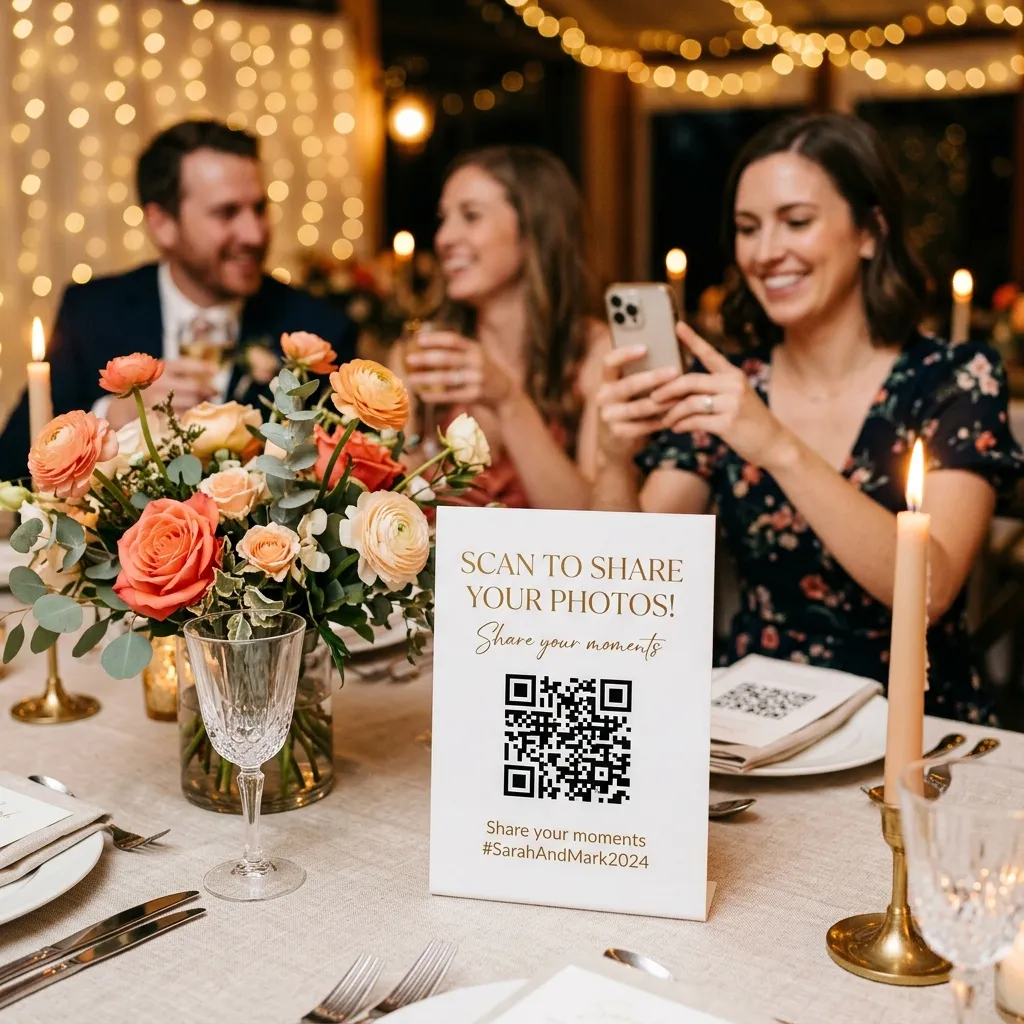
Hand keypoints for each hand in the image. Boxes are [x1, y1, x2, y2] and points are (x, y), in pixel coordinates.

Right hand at [104, 357, 217, 428]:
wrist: (120, 408)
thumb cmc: (144, 391)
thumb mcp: (156, 377)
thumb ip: (176, 376)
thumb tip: (206, 384)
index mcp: (158, 369)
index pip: (184, 365)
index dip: (201, 367)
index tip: (214, 370)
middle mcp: (158, 382)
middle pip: (193, 387)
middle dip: (207, 390)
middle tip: (215, 392)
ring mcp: (156, 400)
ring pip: (190, 403)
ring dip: (201, 405)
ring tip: (206, 404)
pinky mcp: (156, 415)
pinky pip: (181, 417)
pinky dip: (191, 417)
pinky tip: (196, 417)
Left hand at [403, 332, 516, 407]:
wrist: (505, 390)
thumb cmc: (482, 370)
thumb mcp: (476, 354)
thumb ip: (458, 350)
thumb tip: (426, 344)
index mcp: (475, 348)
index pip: (453, 340)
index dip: (435, 339)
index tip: (418, 340)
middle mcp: (477, 362)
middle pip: (448, 358)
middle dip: (426, 358)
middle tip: (409, 359)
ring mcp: (477, 379)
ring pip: (448, 378)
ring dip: (427, 379)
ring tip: (412, 380)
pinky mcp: (476, 395)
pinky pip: (452, 396)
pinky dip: (437, 397)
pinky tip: (424, 396)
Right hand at [594, 344, 681, 463]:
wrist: (616, 441)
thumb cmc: (632, 404)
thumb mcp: (632, 389)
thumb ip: (645, 372)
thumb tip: (677, 353)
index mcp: (607, 379)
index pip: (609, 362)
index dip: (624, 354)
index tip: (645, 348)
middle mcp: (603, 396)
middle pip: (627, 385)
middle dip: (652, 378)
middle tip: (675, 371)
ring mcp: (608, 416)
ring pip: (637, 408)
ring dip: (661, 402)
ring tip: (681, 396)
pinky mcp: (617, 433)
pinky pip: (642, 426)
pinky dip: (659, 421)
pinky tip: (675, 416)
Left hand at [648, 323, 792, 468]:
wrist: (772, 442)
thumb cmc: (747, 421)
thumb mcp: (735, 398)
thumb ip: (712, 390)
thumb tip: (678, 389)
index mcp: (733, 374)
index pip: (709, 353)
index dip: (692, 339)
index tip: (678, 326)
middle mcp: (733, 384)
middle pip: (690, 381)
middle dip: (667, 390)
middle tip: (653, 398)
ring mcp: (732, 403)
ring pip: (689, 403)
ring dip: (672, 413)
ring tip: (665, 421)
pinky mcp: (728, 423)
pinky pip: (695, 421)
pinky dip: (681, 425)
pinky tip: (676, 428)